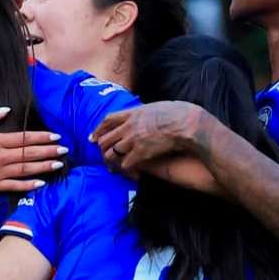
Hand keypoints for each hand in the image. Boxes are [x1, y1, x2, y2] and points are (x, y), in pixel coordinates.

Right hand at [0, 107, 67, 192]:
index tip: (55, 136)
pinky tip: (41, 183)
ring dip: (44, 167)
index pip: (23, 138)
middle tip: (64, 150)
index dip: (41, 137)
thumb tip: (6, 110)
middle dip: (48, 151)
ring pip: (25, 170)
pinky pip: (15, 186)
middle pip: (29, 154)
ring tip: (59, 164)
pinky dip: (29, 185)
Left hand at [91, 101, 210, 174]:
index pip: (108, 120)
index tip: (93, 137)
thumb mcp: (157, 106)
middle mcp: (129, 126)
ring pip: (111, 153)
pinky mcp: (141, 153)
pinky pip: (125, 164)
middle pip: (106, 138)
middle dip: (102, 149)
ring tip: (113, 168)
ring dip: (110, 161)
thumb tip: (146, 114)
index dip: (98, 129)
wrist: (186, 123)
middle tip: (102, 156)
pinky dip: (125, 170)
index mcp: (133, 113)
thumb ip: (146, 112)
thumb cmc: (178, 113)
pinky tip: (129, 173)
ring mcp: (133, 140)